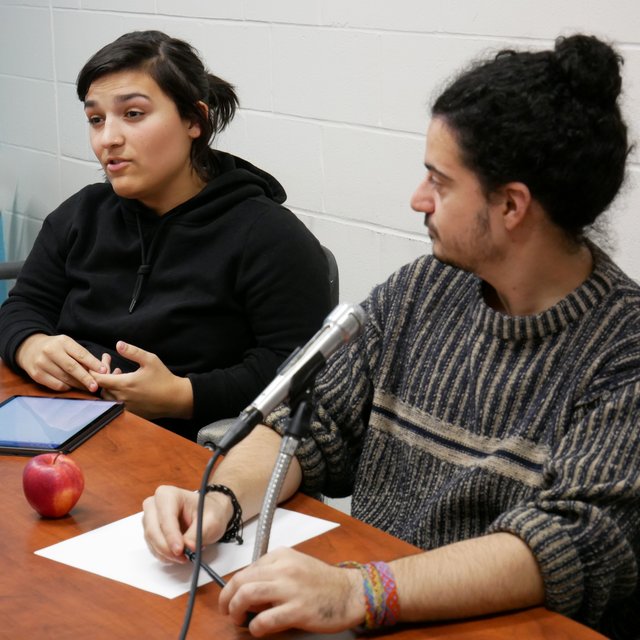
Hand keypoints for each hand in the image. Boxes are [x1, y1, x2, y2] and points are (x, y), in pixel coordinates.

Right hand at [15, 333, 105, 392]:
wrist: (30, 348)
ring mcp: (42, 363)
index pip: (81, 354)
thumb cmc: (57, 348)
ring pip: (65, 378)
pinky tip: (72, 386)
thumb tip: (101, 370)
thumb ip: (82, 356)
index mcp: (63, 342)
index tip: (104, 371)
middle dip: (86, 378)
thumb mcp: (68, 345)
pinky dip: (67, 387)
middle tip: (96, 386)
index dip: (93, 363)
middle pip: (72, 367)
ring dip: (79, 385)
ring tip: (88, 388)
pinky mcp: (36, 374)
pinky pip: (56, 385)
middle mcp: (51, 351)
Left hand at [92, 341, 192, 419]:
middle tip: (112, 365)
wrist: (176, 399)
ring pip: (107, 397)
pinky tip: (125, 387)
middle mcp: (122, 398)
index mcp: (125, 384)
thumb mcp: (150, 360)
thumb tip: (118, 344)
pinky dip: (116, 395)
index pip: (98, 379)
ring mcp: (126, 407)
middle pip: (101, 388)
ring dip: (109, 386)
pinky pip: (116, 404)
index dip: (96, 370)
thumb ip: (132, 352)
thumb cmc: (164, 378)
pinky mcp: (131, 413)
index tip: (104, 361)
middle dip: (103, 376)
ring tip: (119, 374)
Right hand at [142, 485, 232, 562]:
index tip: (180, 550)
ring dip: (167, 554)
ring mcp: (150, 519)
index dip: (171, 536)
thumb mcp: (211, 521)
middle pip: (153, 530)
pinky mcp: (151, 532)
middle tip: (183, 557)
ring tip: (186, 555)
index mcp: (168, 494)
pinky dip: (165, 555)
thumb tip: (187, 546)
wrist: (208, 514)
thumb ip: (199, 533)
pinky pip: (153, 548)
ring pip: (151, 541)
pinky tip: (178, 555)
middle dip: (167, 548)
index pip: (165, 517)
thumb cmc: (209, 512)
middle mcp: (155, 504)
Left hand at [219, 547, 364, 635]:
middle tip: (226, 610)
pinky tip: (258, 629)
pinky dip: (255, 627)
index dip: (233, 586)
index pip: (246, 569)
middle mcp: (283, 568)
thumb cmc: (322, 581)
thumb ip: (274, 572)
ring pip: (247, 594)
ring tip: (237, 619)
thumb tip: (248, 589)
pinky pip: (265, 619)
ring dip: (235, 609)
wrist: (350, 592)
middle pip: (241, 580)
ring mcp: (290, 588)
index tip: (231, 597)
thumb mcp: (296, 565)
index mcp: (281, 555)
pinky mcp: (298, 610)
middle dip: (227, 598)